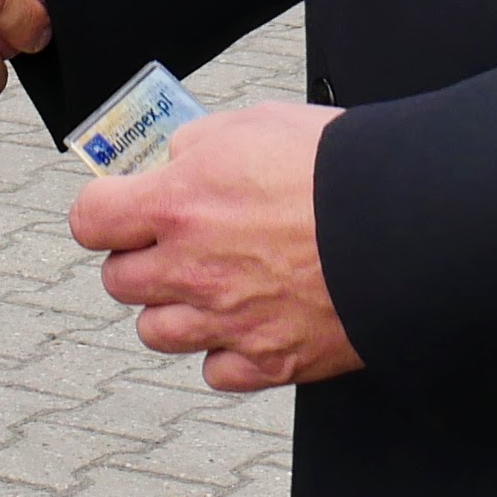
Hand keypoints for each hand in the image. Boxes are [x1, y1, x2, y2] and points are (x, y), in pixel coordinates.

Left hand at [70, 101, 360, 392]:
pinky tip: (248, 322)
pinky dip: (225, 352)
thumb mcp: (253, 124)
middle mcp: (191, 270)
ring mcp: (228, 322)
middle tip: (171, 245)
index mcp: (177, 205)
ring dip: (173, 310)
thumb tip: (175, 160)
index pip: (90, 221)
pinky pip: (217, 371)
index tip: (120, 210)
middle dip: (138, 260)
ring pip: (157, 333)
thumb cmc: (336, 168)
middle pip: (119, 282)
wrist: (406, 225)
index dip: (104, 213)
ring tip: (208, 286)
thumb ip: (198, 145)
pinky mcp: (271, 360)